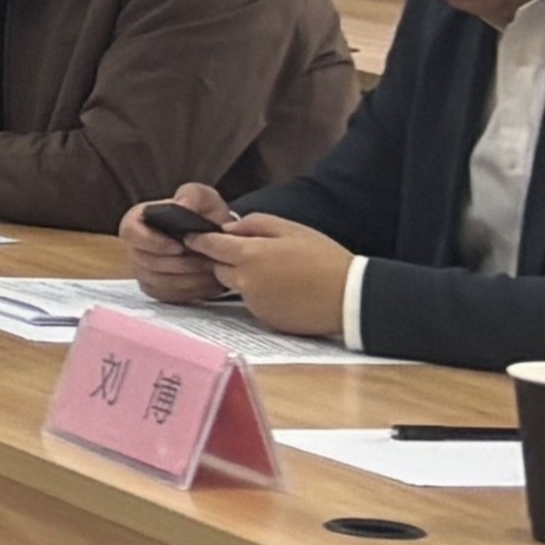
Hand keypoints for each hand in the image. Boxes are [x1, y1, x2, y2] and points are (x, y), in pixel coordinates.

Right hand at [122, 187, 233, 303]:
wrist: (212, 236)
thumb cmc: (202, 214)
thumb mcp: (202, 197)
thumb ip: (192, 196)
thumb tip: (182, 205)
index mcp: (136, 222)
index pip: (130, 233)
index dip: (152, 242)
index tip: (179, 247)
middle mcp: (134, 248)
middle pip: (145, 262)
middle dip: (179, 264)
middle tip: (206, 261)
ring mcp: (142, 269)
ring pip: (157, 281)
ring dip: (187, 279)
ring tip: (211, 272)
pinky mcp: (155, 288)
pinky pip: (165, 296)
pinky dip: (188, 292)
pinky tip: (207, 283)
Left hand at [191, 214, 360, 337]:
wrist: (351, 297)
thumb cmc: (324, 258)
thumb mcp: (291, 229)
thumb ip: (254, 225)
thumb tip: (227, 229)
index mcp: (249, 256)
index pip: (208, 246)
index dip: (199, 239)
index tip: (194, 236)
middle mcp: (245, 282)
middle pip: (217, 268)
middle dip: (224, 259)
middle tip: (247, 252)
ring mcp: (253, 303)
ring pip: (234, 286)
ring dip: (243, 277)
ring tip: (275, 271)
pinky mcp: (265, 319)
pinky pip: (252, 302)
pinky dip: (259, 294)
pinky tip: (284, 289)